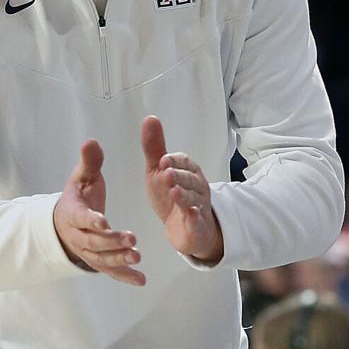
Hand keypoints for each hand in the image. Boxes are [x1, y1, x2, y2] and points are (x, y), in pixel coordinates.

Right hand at [53, 140, 143, 285]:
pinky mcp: (98, 261)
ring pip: (101, 258)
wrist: (63, 223)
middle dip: (111, 241)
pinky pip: (110, 271)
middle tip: (132, 239)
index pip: (81, 218)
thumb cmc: (78, 197)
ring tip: (137, 257)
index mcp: (73, 212)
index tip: (104, 221)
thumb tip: (91, 141)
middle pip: (93, 242)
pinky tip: (141, 280)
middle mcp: (78, 235)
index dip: (91, 220)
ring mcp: (87, 251)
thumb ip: (89, 162)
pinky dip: (124, 277)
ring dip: (119, 259)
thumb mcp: (81, 177)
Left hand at [141, 116, 223, 263]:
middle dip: (179, 176)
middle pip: (190, 179)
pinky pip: (198, 220)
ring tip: (174, 192)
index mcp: (188, 171)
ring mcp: (198, 205)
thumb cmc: (172, 196)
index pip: (184, 162)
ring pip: (194, 198)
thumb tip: (150, 119)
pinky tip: (188, 213)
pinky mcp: (196, 225)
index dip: (175, 161)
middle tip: (166, 174)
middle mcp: (196, 186)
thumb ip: (154, 147)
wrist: (185, 229)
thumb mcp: (158, 171)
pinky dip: (194, 216)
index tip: (163, 160)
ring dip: (185, 195)